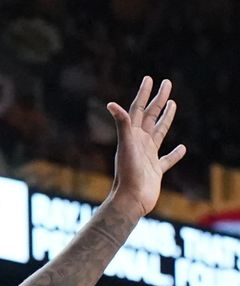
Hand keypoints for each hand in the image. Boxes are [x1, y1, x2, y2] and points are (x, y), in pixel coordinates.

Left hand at [107, 76, 186, 216]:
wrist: (130, 199)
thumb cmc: (127, 173)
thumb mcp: (126, 145)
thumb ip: (122, 124)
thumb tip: (111, 104)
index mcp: (132, 136)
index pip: (138, 109)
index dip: (144, 94)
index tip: (150, 78)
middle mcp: (139, 143)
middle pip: (151, 116)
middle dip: (158, 99)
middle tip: (167, 83)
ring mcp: (148, 156)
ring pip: (159, 132)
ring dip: (166, 118)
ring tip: (173, 105)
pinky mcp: (156, 170)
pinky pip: (167, 159)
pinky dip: (175, 153)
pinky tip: (182, 148)